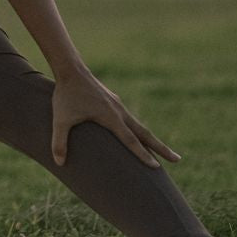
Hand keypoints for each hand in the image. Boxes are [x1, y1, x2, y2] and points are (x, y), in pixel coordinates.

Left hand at [50, 69, 179, 169]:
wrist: (70, 69)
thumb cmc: (65, 95)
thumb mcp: (60, 120)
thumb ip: (59, 142)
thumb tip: (59, 163)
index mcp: (111, 117)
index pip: (131, 140)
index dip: (143, 155)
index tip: (157, 167)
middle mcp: (119, 111)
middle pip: (145, 133)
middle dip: (161, 148)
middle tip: (177, 159)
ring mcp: (117, 105)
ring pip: (138, 125)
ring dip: (150, 139)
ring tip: (162, 151)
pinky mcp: (112, 101)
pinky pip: (129, 119)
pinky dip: (137, 129)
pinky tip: (136, 134)